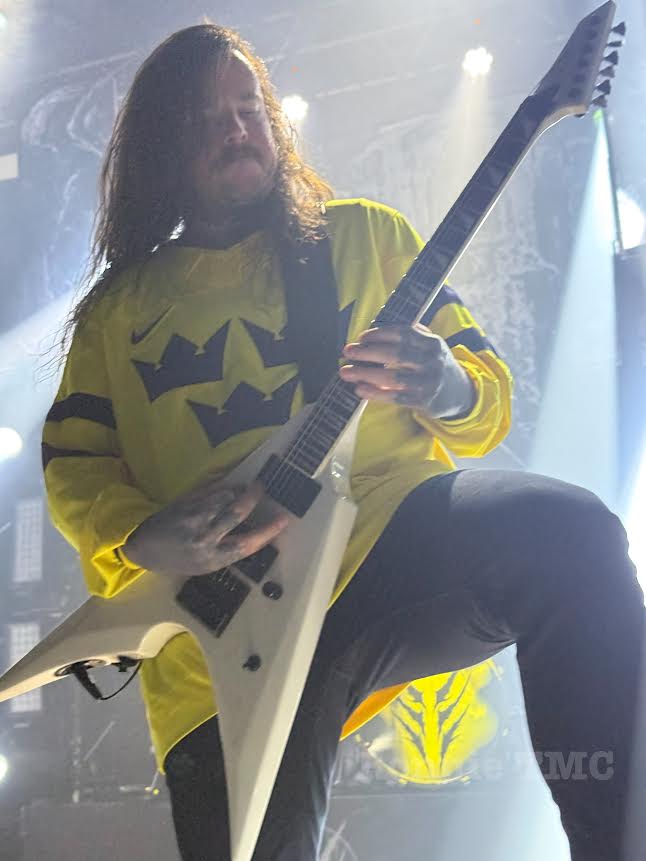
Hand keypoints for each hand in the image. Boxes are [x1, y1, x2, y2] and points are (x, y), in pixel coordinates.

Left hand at [122, 478, 288, 577]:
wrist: (143, 548)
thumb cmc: (177, 559)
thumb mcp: (204, 564)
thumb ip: (227, 550)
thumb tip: (255, 535)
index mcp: (212, 559)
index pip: (247, 544)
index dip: (268, 531)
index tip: (284, 519)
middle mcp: (204, 539)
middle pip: (236, 514)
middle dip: (252, 498)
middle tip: (262, 488)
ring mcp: (192, 519)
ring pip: (223, 498)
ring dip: (236, 491)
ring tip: (242, 489)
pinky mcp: (184, 505)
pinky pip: (210, 492)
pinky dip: (222, 487)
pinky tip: (227, 487)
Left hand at [339, 324, 474, 418]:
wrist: (460, 394)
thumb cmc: (437, 366)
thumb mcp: (432, 346)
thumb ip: (413, 334)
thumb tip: (381, 327)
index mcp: (432, 343)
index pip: (403, 334)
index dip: (380, 334)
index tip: (362, 337)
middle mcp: (432, 361)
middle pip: (396, 354)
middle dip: (368, 352)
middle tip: (348, 351)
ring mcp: (428, 382)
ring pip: (393, 377)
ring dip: (366, 374)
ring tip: (346, 372)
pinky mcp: (423, 401)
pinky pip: (395, 397)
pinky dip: (376, 393)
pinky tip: (360, 389)